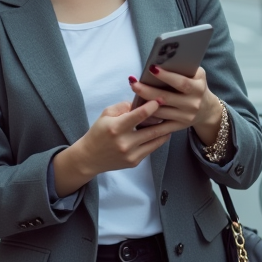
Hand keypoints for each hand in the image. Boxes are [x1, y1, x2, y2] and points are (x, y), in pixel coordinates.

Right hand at [52, 99, 182, 197]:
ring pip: (155, 140)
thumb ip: (124, 107)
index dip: (152, 106)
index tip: (160, 99)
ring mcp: (131, 155)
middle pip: (152, 129)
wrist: (89, 157)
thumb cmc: (98, 133)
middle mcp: (125, 143)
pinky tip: (162, 132)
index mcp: (116, 128)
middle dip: (164, 118)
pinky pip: (151, 148)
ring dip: (165, 130)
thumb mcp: (106, 114)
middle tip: (172, 109)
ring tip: (172, 120)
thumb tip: (141, 103)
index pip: (140, 115)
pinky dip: (158, 139)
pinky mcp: (135, 162)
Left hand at [130, 66, 222, 144]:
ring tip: (132, 96)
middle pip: (166, 98)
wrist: (206, 109)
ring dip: (144, 105)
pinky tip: (136, 113)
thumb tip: (160, 61)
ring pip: (160, 112)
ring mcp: (186, 117)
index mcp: (198, 88)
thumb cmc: (196, 85)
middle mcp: (193, 104)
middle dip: (147, 91)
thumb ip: (183, 68)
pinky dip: (148, 121)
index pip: (181, 82)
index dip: (166, 76)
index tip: (151, 68)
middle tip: (133, 83)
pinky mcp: (179, 127)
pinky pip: (160, 127)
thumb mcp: (197, 75)